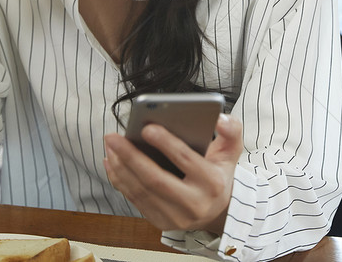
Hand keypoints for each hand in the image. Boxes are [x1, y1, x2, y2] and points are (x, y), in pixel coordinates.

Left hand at [104, 113, 242, 233]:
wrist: (218, 211)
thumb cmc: (219, 173)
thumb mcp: (232, 151)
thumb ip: (232, 130)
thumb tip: (219, 118)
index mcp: (212, 183)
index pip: (186, 161)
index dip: (166, 143)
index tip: (146, 127)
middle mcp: (194, 204)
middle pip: (156, 179)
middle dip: (130, 156)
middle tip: (112, 137)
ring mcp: (176, 217)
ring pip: (141, 190)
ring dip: (120, 167)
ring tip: (110, 146)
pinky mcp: (161, 222)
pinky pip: (135, 199)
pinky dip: (120, 180)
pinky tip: (112, 162)